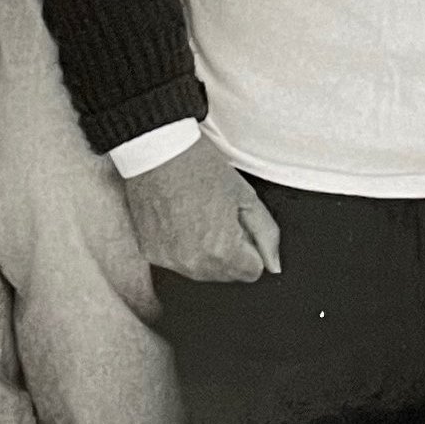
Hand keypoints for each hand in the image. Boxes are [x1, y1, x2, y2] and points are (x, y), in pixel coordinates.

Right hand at [120, 133, 280, 282]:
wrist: (157, 149)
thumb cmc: (199, 166)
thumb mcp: (245, 194)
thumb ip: (266, 232)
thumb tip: (273, 263)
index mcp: (221, 252)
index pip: (252, 271)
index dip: (250, 244)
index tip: (238, 222)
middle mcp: (193, 265)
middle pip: (226, 274)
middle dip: (229, 249)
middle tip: (217, 212)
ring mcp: (169, 261)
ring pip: (201, 270)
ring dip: (205, 250)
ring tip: (197, 212)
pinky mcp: (151, 253)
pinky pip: (176, 261)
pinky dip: (180, 246)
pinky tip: (177, 217)